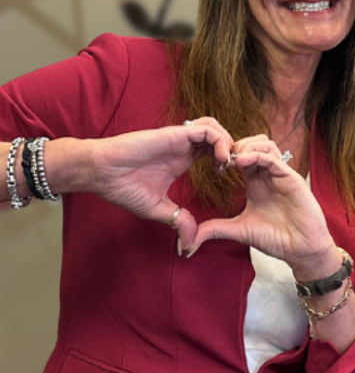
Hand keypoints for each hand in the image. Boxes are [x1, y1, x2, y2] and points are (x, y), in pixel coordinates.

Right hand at [87, 117, 233, 249]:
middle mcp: (184, 146)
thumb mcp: (158, 209)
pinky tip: (220, 159)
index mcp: (182, 159)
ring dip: (228, 143)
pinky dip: (220, 140)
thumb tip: (189, 244)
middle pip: (219, 137)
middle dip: (233, 150)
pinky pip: (206, 129)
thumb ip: (178, 221)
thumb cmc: (123, 187)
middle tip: (235, 168)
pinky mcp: (175, 134)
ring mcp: (180, 138)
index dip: (226, 160)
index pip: (214, 151)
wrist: (101, 173)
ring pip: (216, 129)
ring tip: (228, 163)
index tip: (227, 177)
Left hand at [183, 136, 335, 278]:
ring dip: (246, 145)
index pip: (241, 155)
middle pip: (253, 142)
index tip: (212, 165)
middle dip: (235, 145)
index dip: (225, 154)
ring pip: (265, 144)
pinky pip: (274, 158)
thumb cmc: (276, 238)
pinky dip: (256, 155)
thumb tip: (188, 241)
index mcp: (256, 182)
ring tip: (232, 158)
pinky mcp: (291, 178)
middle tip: (221, 157)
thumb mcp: (239, 230)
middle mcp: (268, 174)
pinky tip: (241, 161)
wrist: (300, 250)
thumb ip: (215, 229)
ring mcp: (281, 174)